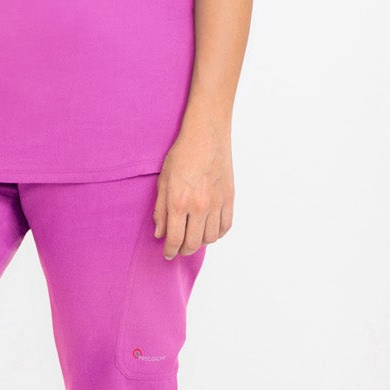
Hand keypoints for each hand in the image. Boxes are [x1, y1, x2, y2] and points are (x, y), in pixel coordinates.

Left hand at [156, 113, 233, 258]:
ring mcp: (217, 203)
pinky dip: (217, 233)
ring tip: (193, 238)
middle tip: (179, 248)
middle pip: (193, 243)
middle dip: (183, 250)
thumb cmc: (182, 155)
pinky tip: (209, 230)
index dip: (169, 250)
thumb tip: (160, 233)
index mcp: (179, 202)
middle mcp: (199, 206)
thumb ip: (160, 209)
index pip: (174, 239)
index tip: (167, 254)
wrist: (206, 136)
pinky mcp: (230, 198)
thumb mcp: (163, 181)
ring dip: (200, 242)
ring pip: (210, 238)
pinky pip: (226, 226)